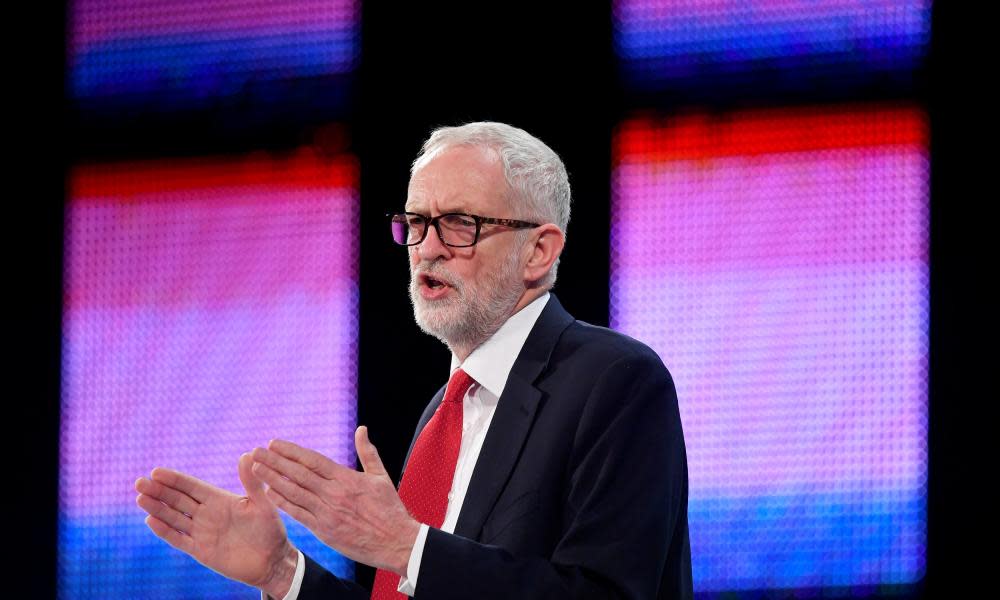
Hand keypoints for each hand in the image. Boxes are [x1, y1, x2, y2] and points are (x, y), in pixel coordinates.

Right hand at [135, 453, 298, 597]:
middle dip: (159, 491)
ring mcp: (201, 532)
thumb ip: (251, 482)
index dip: (174, 480)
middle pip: (177, 500)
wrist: (272, 560)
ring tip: (140, 497)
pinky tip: (151, 519)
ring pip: (174, 517)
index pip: (191, 487)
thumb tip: (247, 454)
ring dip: (157, 507)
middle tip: (140, 481)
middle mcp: (207, 514)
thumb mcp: (262, 503)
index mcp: (219, 499)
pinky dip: (165, 530)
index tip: (156, 471)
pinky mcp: (200, 550)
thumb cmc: (270, 529)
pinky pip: (179, 539)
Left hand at [251, 426, 420, 575]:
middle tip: (256, 451)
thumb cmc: (390, 509)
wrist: (396, 541)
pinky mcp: (324, 530)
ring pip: (294, 492)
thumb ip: (368, 452)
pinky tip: (268, 494)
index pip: (313, 460)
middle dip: (275, 461)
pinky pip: (298, 514)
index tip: (274, 443)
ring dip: (273, 479)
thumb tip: (361, 429)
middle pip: (298, 474)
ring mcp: (327, 513)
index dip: (291, 451)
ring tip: (256, 468)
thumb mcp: (381, 476)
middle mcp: (334, 493)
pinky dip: (282, 503)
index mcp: (347, 478)